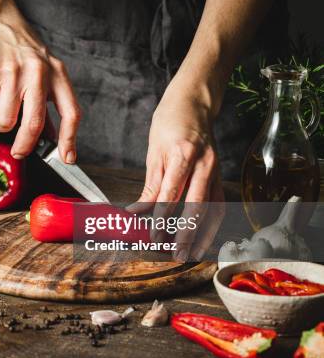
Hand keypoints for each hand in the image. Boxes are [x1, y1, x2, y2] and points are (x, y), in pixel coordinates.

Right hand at [0, 15, 80, 162]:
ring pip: (6, 119)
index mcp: (57, 74)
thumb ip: (48, 103)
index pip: (71, 113)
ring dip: (1, 122)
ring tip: (2, 106)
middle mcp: (38, 73)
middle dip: (25, 145)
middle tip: (19, 152)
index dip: (70, 139)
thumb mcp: (44, 71)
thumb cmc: (22, 48)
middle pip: (34, 123)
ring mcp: (13, 72)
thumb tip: (51, 137)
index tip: (67, 158)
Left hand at [131, 80, 225, 261]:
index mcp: (183, 155)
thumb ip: (150, 185)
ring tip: (192, 253)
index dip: (161, 220)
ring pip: (213, 208)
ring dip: (204, 234)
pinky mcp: (219, 173)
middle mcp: (204, 163)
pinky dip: (211, 222)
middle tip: (176, 254)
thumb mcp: (153, 152)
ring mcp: (215, 169)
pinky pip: (218, 202)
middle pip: (197, 206)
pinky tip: (204, 236)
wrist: (193, 103)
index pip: (171, 195)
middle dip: (187, 234)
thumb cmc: (169, 124)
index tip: (153, 237)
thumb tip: (137, 212)